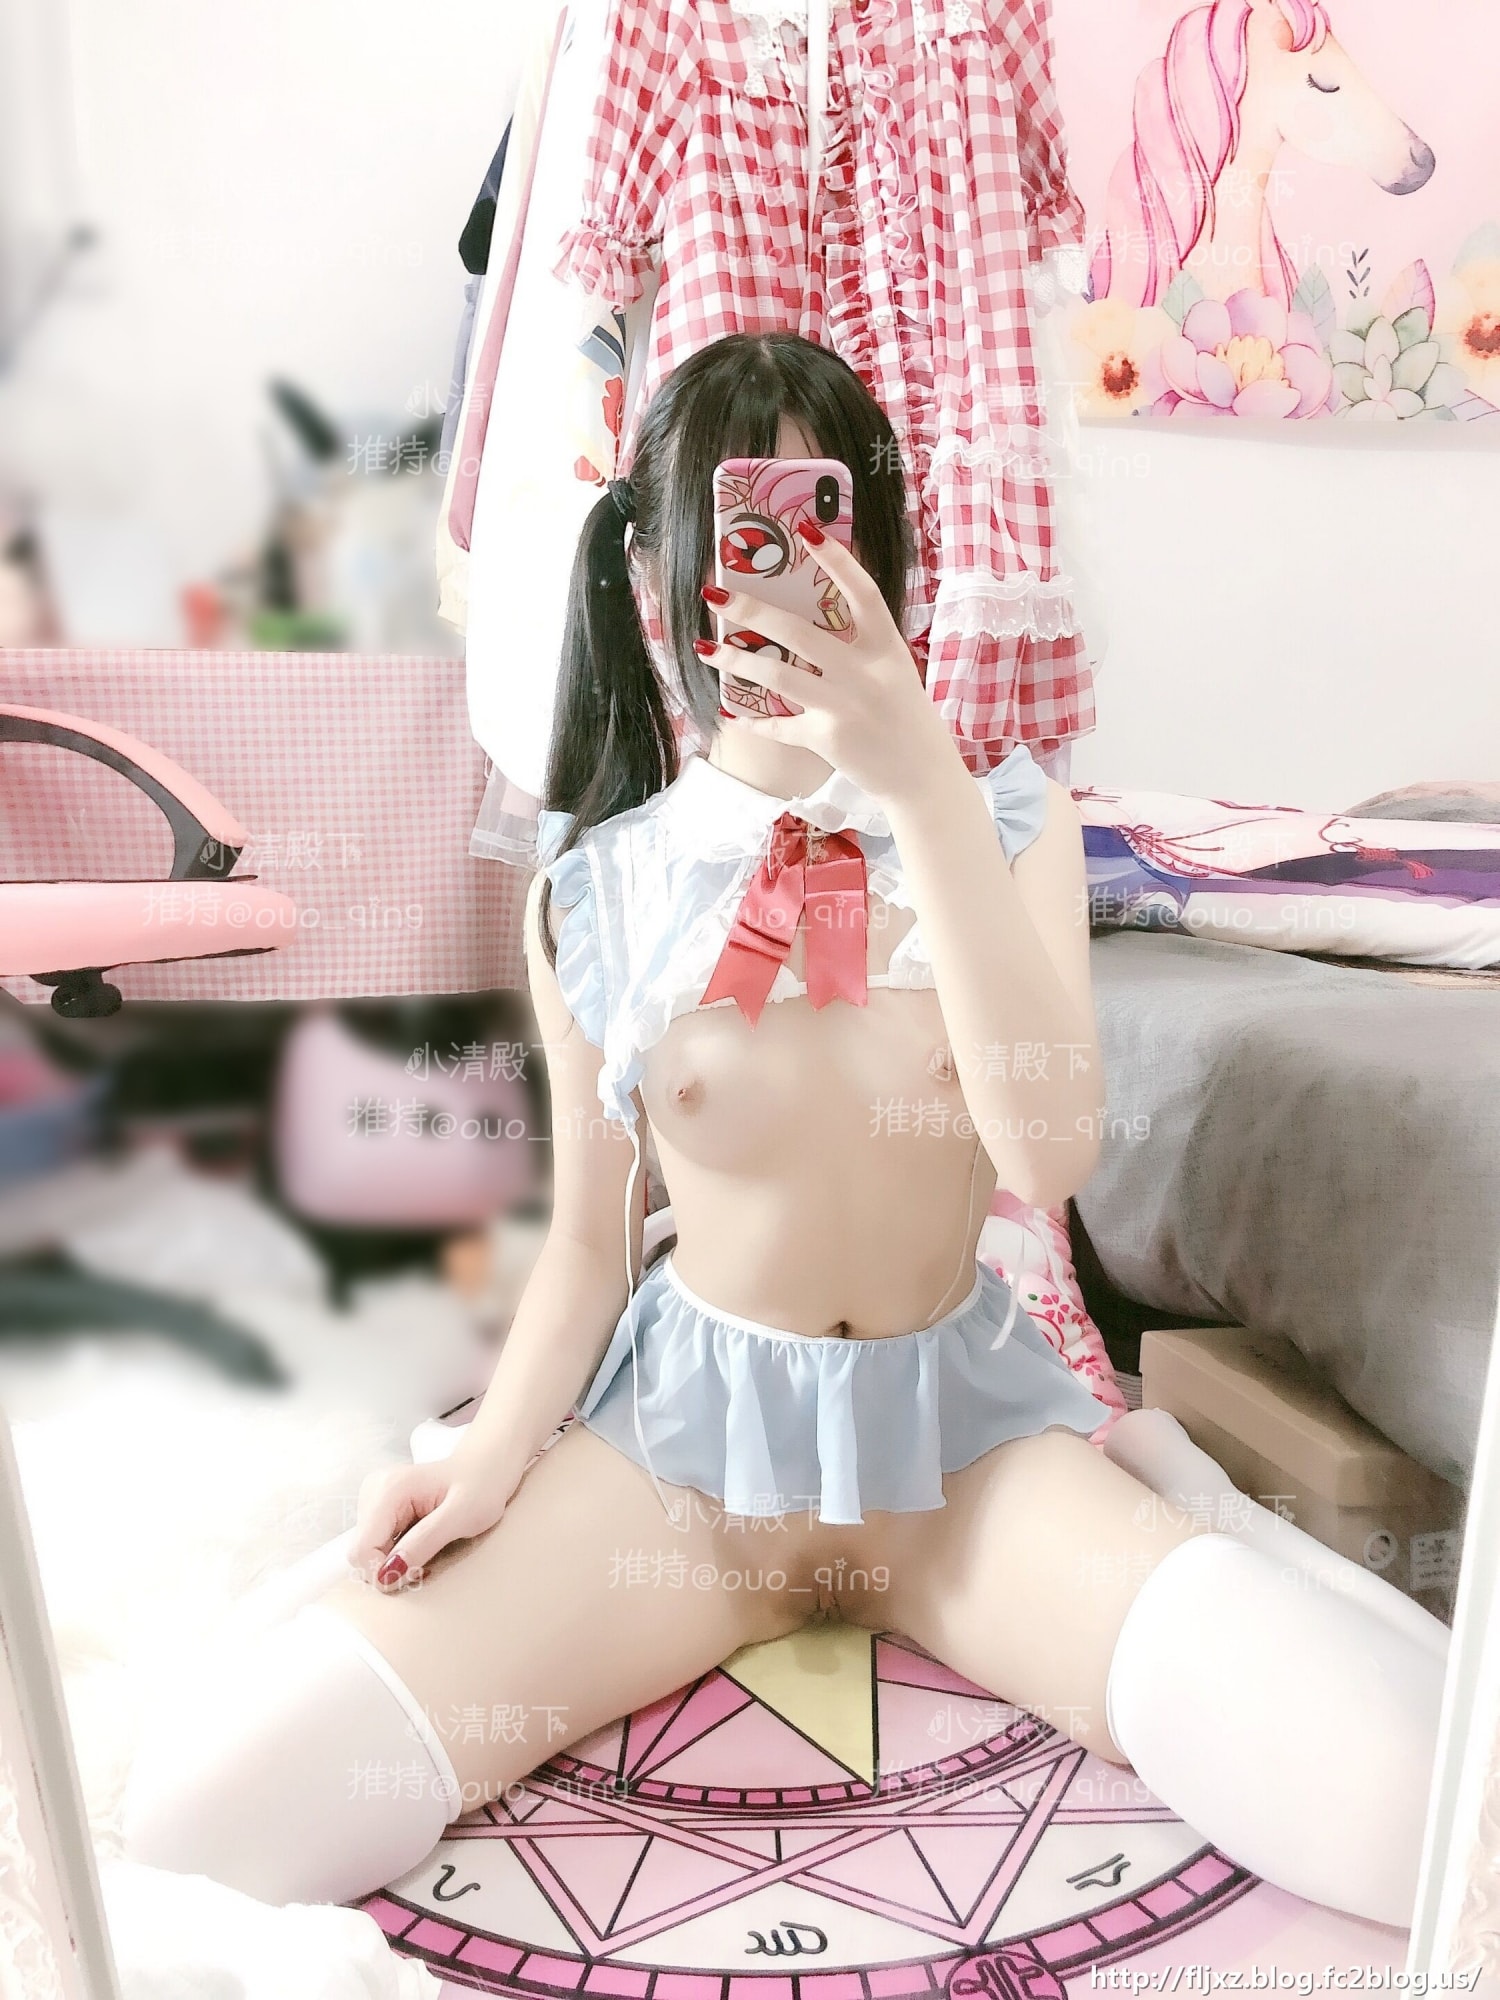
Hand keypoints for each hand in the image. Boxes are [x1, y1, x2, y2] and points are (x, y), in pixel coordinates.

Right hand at [349, 1452, 515, 1590]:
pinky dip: (395, 1554)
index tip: (417, 1573)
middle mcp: (374, 1490)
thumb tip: (387, 1573)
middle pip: (361, 1552)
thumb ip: (424, 1542)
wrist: (486, 1469)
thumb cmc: (481, 1487)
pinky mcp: (379, 1508)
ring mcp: (374, 1498)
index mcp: (390, 1489)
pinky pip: (376, 1545)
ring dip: (394, 1562)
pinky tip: (420, 1544)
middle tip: (427, 1565)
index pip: (362, 1550)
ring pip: (367, 1551)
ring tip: (428, 1549)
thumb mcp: (462, 1516)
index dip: (384, 1572)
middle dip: (390, 1568)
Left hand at [699, 524, 960, 804]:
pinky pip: (779, 726)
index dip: (837, 560)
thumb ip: (860, 646)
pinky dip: (753, 721)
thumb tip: (806, 620)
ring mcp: (844, 707)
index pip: (863, 593)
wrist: (922, 776)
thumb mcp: (895, 671)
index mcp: (887, 648)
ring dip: (736, 661)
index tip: (807, 529)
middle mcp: (865, 673)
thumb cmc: (906, 718)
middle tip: (715, 594)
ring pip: (778, 675)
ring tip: (704, 648)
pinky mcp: (827, 739)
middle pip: (799, 632)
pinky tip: (730, 712)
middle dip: (751, 611)